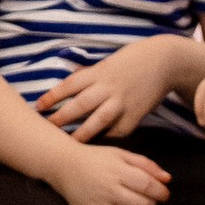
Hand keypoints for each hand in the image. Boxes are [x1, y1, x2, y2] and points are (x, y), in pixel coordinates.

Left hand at [37, 38, 175, 139]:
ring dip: (81, 133)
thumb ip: (91, 75)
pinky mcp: (136, 114)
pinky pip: (118, 130)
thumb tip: (70, 84)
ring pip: (98, 121)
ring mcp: (123, 102)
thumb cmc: (133, 59)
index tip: (39, 106)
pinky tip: (97, 144)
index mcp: (99, 72)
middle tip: (47, 127)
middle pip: (80, 105)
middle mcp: (109, 87)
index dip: (53, 96)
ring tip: (68, 143)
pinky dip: (107, 137)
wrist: (165, 61)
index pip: (70, 85)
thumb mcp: (109, 62)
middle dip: (62, 118)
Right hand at [57, 140, 174, 204]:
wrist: (64, 166)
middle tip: (146, 198)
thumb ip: (146, 165)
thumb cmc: (96, 159)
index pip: (148, 186)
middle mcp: (108, 190)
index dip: (161, 192)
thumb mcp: (121, 154)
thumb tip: (167, 179)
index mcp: (117, 172)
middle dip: (150, 203)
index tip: (162, 193)